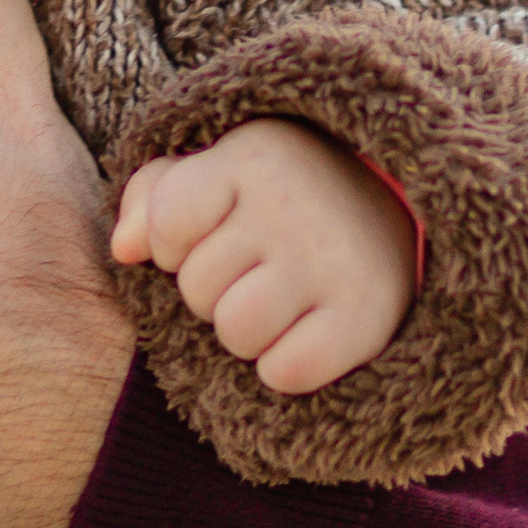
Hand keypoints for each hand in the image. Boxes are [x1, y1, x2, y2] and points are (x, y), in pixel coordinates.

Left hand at [111, 117, 416, 391]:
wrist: (404, 208)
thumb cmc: (282, 195)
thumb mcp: (217, 171)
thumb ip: (152, 197)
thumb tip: (123, 249)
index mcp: (253, 155)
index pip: (168, 226)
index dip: (174, 244)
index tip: (212, 231)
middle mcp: (295, 204)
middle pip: (198, 287)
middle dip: (216, 288)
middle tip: (261, 267)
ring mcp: (334, 262)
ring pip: (237, 332)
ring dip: (248, 332)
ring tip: (280, 301)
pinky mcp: (368, 318)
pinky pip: (286, 372)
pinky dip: (288, 366)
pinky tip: (308, 331)